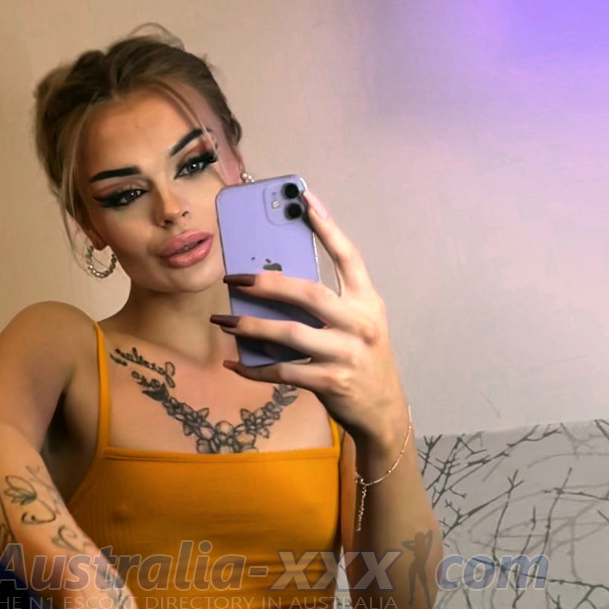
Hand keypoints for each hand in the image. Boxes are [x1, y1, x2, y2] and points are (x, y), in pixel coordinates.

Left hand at [213, 189, 408, 448]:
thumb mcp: (360, 325)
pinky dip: (255, 369)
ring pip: (290, 334)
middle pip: (308, 293)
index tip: (304, 199)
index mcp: (367, 302)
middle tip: (235, 276)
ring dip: (251, 327)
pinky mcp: (330, 382)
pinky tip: (234, 363)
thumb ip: (333, 303)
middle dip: (268, 282)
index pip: (349, 257)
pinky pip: (284, 371)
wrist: (383, 410)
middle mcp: (359, 323)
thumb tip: (277, 284)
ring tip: (225, 320)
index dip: (327, 227)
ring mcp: (345, 354)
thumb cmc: (362, 360)